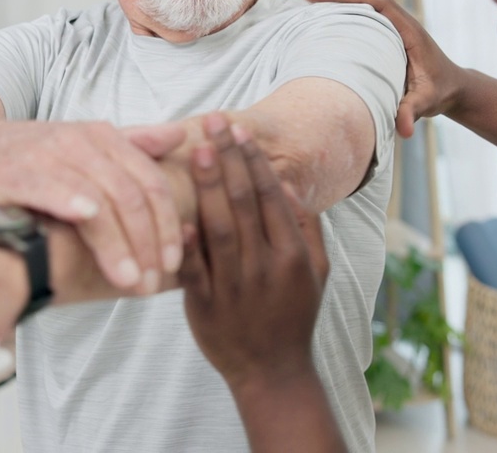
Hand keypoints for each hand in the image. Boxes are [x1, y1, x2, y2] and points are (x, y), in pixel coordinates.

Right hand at [0, 119, 186, 293]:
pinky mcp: (18, 170)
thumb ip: (133, 143)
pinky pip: (53, 187)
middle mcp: (83, 142)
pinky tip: (89, 225)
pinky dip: (74, 203)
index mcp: (105, 137)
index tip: (175, 263)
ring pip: (101, 199)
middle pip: (132, 196)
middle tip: (155, 282)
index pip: (152, 183)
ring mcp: (51, 154)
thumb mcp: (83, 145)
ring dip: (119, 244)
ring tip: (130, 281)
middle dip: (149, 244)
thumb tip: (180, 138)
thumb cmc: (28, 156)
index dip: (168, 225)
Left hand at [179, 113, 328, 388]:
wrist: (272, 373)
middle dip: (229, 159)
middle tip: (215, 123)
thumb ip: (306, 227)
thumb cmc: (294, 315)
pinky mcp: (206, 307)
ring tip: (199, 151)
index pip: (272, 197)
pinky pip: (194, 271)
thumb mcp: (317, 272)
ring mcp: (235, 288)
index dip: (254, 161)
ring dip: (209, 187)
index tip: (240, 131)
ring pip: (220, 229)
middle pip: (244, 203)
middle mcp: (266, 268)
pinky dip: (187, 245)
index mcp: (292, 256)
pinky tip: (179, 217)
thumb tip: (289, 184)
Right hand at [304, 0, 465, 137]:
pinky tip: (325, 15)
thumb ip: (413, 112)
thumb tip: (404, 131)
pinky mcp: (389, 32)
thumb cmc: (440, 93)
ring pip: (365, 2)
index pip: (380, 4)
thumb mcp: (427, 102)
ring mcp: (395, 26)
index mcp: (410, 32)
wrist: (452, 88)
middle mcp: (402, 23)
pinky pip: (366, 13)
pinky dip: (345, 8)